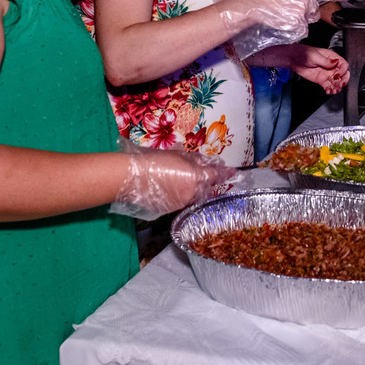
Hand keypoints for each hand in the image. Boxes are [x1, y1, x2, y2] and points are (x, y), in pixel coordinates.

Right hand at [110, 144, 234, 220]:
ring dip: (194, 189)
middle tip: (203, 174)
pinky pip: (182, 202)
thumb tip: (204, 162)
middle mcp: (192, 193)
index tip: (234, 172)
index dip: (226, 173)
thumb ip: (193, 160)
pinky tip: (172, 188)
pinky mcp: (169, 210)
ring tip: (184, 180)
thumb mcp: (176, 154)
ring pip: (194, 197)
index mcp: (196, 177)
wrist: (130, 178)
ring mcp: (181, 203)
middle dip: (207, 183)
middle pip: (206, 189)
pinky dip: (182, 195)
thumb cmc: (153, 160)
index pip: (217, 176)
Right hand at [218, 0, 352, 58]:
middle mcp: (307, 1)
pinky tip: (279, 24)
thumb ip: (299, 0)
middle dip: (303, 15)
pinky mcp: (298, 26)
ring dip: (294, 24)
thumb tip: (306, 9)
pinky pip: (298, 33)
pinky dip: (289, 32)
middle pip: (313, 14)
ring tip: (279, 17)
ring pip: (305, 26)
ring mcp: (303, 15)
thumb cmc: (263, 1)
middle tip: (285, 12)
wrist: (251, 7)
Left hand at [285, 44, 349, 94]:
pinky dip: (330, 90)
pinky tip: (328, 91)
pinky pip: (328, 86)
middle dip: (343, 80)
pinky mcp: (321, 80)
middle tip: (340, 85)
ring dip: (337, 87)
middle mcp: (331, 66)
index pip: (343, 64)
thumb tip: (336, 62)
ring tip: (334, 90)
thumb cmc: (304, 53)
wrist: (294, 59)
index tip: (337, 75)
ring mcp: (327, 74)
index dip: (343, 70)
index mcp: (332, 58)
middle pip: (343, 74)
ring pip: (336, 81)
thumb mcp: (315, 56)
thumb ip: (326, 61)